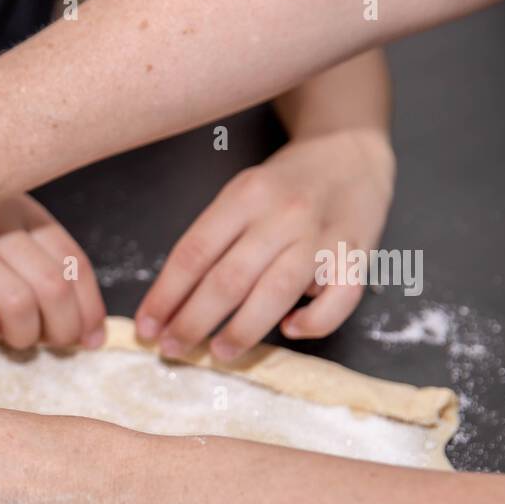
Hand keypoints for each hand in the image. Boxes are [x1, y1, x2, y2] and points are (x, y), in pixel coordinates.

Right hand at [0, 194, 105, 351]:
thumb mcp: (2, 225)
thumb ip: (42, 264)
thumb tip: (90, 333)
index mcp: (20, 210)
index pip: (72, 263)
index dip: (90, 308)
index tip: (90, 338)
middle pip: (51, 288)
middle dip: (62, 329)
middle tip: (54, 344)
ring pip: (17, 305)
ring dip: (23, 337)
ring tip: (15, 340)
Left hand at [135, 128, 394, 361]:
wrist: (350, 151)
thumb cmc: (285, 184)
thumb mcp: (241, 194)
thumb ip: (214, 239)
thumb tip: (175, 302)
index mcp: (245, 196)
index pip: (193, 254)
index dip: (165, 296)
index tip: (147, 327)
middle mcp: (283, 214)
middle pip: (228, 279)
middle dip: (193, 321)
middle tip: (172, 348)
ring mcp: (322, 235)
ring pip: (276, 293)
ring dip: (242, 330)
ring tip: (219, 352)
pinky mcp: (357, 254)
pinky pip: (338, 300)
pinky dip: (314, 322)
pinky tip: (292, 330)